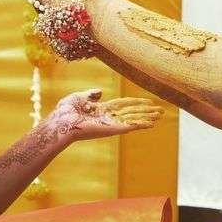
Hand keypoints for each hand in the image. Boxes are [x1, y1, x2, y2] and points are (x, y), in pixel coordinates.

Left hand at [49, 89, 163, 142]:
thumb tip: (100, 93)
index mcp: (101, 109)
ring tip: (160, 116)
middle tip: (161, 111)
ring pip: (133, 119)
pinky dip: (140, 124)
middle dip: (146, 111)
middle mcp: (109, 117)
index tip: (148, 101)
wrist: (61, 122)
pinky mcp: (111, 129)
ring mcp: (111, 123)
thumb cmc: (65, 111)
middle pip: (132, 112)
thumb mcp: (78, 97)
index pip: (123, 105)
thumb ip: (90, 95)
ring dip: (147, 117)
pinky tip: (150, 123)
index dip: (136, 102)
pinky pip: (129, 126)